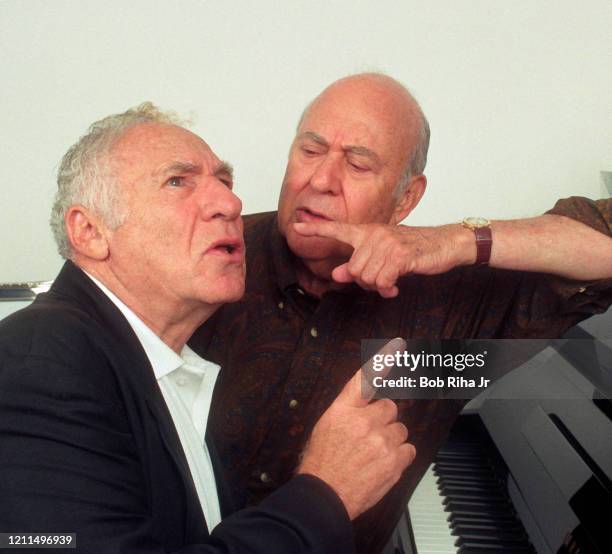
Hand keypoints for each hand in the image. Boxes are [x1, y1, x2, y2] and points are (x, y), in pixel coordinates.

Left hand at [294, 221, 473, 296]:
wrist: (444, 244)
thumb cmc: (412, 250)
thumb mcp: (383, 256)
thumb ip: (358, 265)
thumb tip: (335, 275)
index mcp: (368, 232)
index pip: (337, 229)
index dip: (315, 230)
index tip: (296, 226)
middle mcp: (374, 235)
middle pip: (354, 270)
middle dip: (365, 282)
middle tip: (381, 281)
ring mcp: (387, 244)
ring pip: (366, 278)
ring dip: (378, 286)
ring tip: (390, 282)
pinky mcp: (400, 255)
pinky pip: (382, 281)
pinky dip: (388, 288)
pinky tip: (396, 286)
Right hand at [297, 338, 415, 519]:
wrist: (323, 496)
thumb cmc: (320, 464)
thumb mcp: (325, 427)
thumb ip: (348, 412)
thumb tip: (365, 407)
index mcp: (343, 410)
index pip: (366, 378)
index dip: (384, 359)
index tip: (398, 344)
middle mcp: (364, 421)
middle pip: (390, 408)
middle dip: (383, 420)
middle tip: (370, 437)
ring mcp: (381, 441)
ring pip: (400, 430)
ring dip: (391, 440)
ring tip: (374, 455)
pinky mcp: (394, 461)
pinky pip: (408, 449)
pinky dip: (400, 456)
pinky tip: (384, 464)